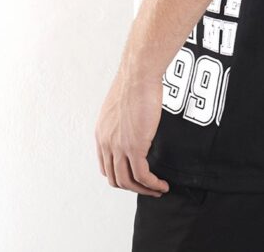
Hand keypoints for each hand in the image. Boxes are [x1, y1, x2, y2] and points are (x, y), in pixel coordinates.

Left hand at [94, 68, 169, 195]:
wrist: (139, 74)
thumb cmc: (134, 81)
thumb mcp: (121, 105)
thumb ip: (122, 120)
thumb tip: (133, 124)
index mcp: (101, 133)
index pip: (106, 166)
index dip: (121, 175)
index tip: (135, 176)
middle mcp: (106, 143)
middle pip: (115, 178)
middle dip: (132, 187)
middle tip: (148, 187)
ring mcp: (119, 146)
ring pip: (128, 181)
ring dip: (144, 190)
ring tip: (158, 189)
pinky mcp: (135, 146)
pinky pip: (143, 175)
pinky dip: (152, 184)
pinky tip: (162, 184)